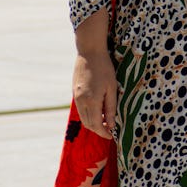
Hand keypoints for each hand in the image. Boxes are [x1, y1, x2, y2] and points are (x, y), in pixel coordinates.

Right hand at [73, 9, 116, 138]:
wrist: (89, 52)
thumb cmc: (104, 68)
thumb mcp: (112, 88)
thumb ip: (110, 107)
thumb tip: (111, 124)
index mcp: (91, 101)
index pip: (96, 125)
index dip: (104, 132)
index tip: (112, 135)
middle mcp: (81, 101)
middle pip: (88, 124)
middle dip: (99, 129)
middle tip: (110, 129)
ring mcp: (76, 97)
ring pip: (83, 118)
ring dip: (93, 123)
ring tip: (105, 120)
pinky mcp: (75, 92)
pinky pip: (81, 109)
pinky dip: (88, 114)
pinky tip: (98, 110)